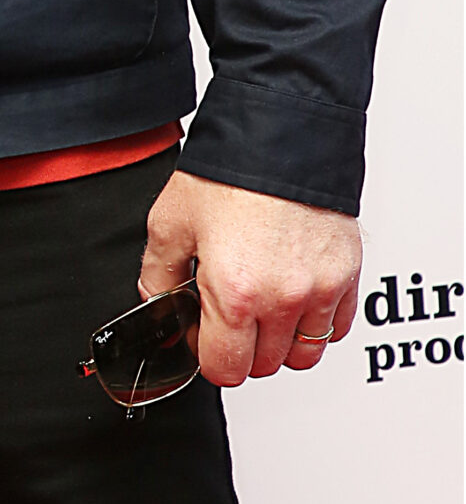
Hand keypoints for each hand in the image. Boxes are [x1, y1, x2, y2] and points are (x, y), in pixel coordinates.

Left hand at [139, 171, 361, 387]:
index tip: (203, 336)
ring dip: (281, 343)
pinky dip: (316, 324)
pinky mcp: (346, 276)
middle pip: (264, 366)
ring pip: (304, 355)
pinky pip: (336, 328)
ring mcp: (318, 291)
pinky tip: (293, 298)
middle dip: (242, 348)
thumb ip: (158, 273)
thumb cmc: (227, 174)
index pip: (224, 368)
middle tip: (229, 316)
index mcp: (233, 293)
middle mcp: (281, 300)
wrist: (279, 135)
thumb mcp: (169, 221)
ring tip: (263, 310)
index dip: (207, 355)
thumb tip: (157, 302)